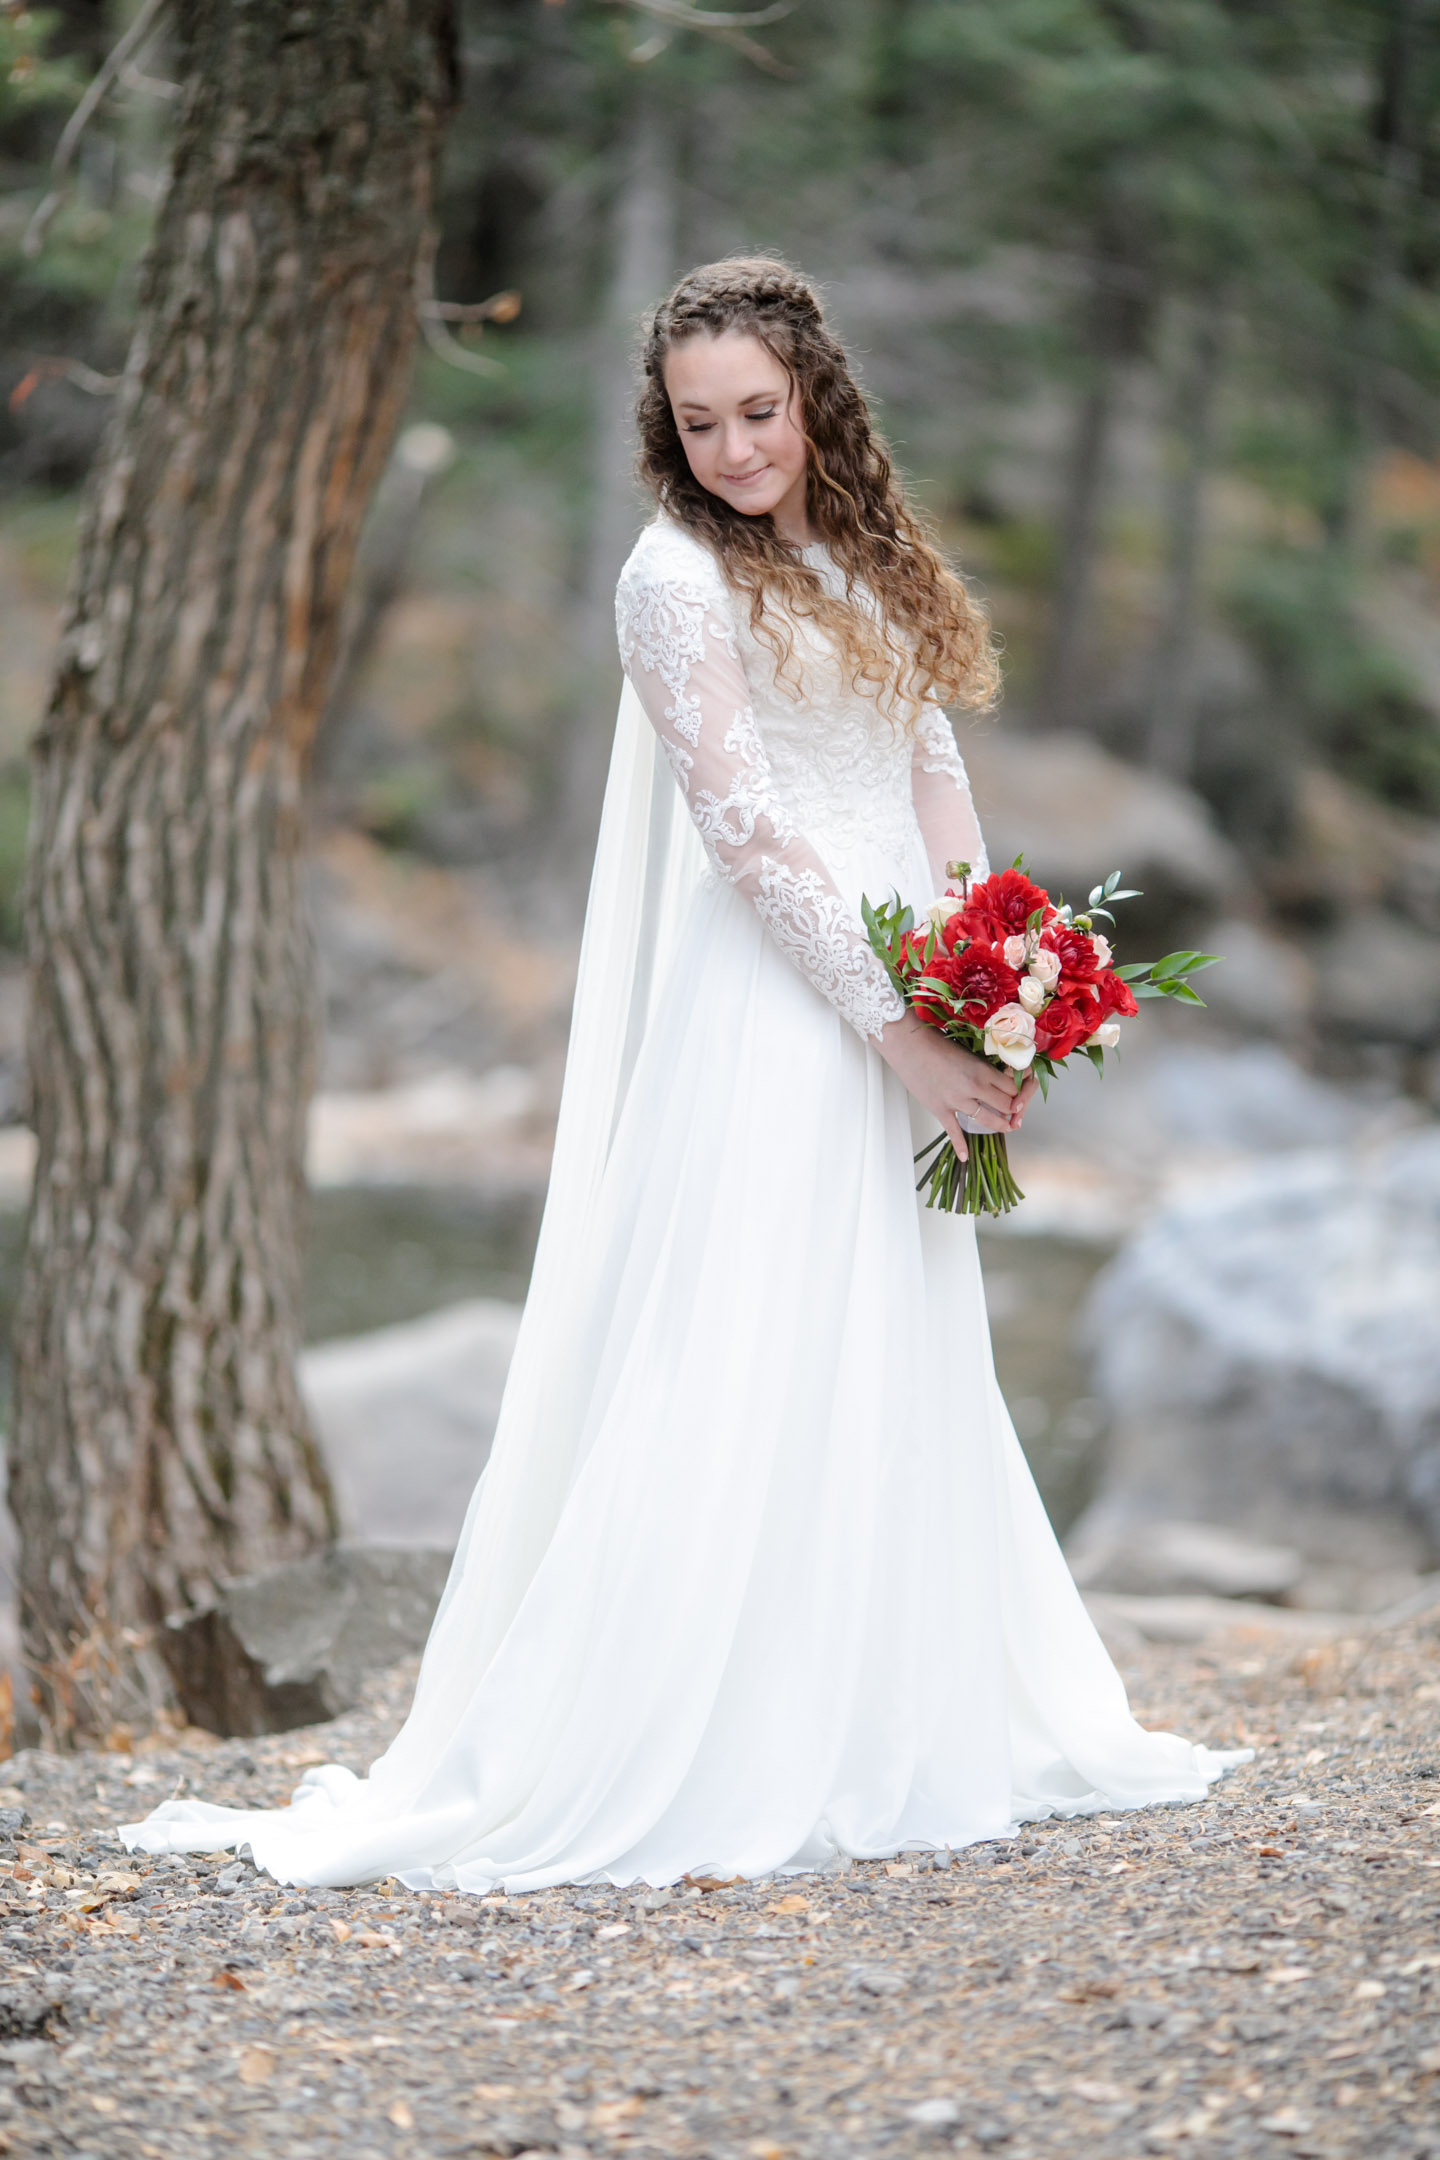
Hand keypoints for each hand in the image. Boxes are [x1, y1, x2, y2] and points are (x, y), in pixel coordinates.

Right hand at [873, 1008, 1037, 1160]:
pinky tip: (965, 1156)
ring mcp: (957, 1101)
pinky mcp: (941, 1110)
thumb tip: (993, 1077)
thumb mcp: (966, 1051)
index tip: (1019, 1092)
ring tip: (1006, 1127)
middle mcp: (974, 1087)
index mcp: (982, 1070)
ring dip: (999, 1125)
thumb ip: (981, 1067)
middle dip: (1013, 1109)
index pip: (1011, 1087)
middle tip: (1016, 1112)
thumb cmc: (935, 1043)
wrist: (909, 1047)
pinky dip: (960, 1146)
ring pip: (987, 1119)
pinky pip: (954, 1132)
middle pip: (1005, 1105)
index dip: (1018, 1091)